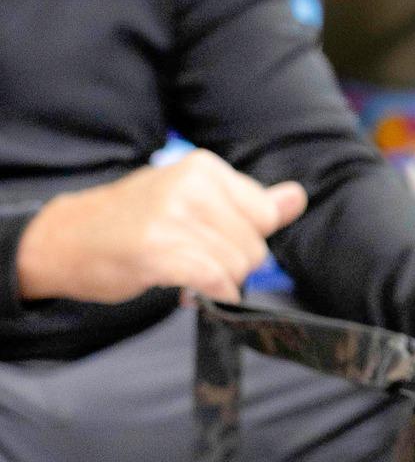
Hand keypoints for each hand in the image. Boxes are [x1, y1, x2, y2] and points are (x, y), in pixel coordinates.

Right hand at [15, 152, 308, 305]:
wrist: (68, 240)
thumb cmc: (134, 222)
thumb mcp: (193, 199)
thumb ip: (249, 202)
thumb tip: (299, 197)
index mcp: (204, 167)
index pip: (265, 216)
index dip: (244, 240)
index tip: (209, 241)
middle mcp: (191, 185)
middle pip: (255, 248)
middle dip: (230, 266)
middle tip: (190, 260)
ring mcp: (174, 216)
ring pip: (237, 269)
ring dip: (215, 283)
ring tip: (180, 271)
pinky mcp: (159, 250)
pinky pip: (214, 281)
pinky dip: (209, 294)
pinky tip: (187, 291)